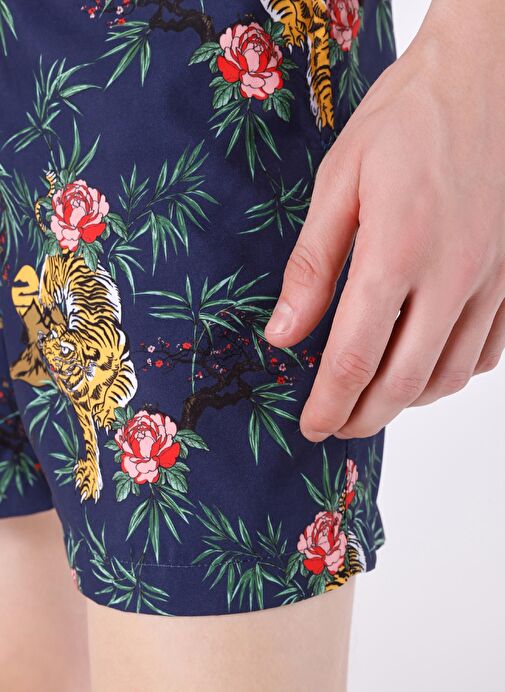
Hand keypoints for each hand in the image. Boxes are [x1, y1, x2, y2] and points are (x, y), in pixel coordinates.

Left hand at [264, 0, 504, 441]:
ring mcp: (491, 280)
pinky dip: (452, 374)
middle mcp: (451, 276)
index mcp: (396, 253)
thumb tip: (283, 333)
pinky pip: (488, 351)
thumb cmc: (410, 117)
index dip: (328, 404)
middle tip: (337, 426)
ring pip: (449, 375)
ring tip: (374, 400)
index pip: (353, 358)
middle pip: (404, 382)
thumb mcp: (340, 182)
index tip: (311, 426)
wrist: (491, 75)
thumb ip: (312, 266)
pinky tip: (427, 366)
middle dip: (364, 417)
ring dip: (407, 402)